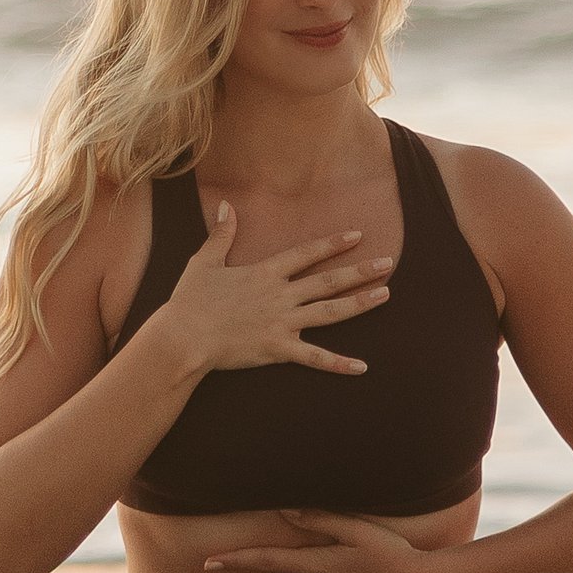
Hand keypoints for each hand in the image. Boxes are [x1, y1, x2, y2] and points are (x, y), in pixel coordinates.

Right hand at [162, 208, 392, 378]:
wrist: (183, 337)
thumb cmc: (191, 300)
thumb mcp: (204, 261)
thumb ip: (221, 234)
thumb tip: (225, 205)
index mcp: (265, 273)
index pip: (306, 254)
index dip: (332, 244)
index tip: (357, 235)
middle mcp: (280, 295)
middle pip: (328, 281)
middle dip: (360, 271)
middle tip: (388, 263)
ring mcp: (282, 323)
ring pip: (329, 312)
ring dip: (359, 304)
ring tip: (386, 295)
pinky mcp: (278, 349)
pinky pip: (314, 357)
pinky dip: (339, 363)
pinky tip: (362, 367)